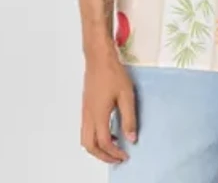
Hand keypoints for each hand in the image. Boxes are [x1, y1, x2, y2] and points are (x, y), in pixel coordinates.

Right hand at [80, 49, 136, 163]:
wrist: (99, 58)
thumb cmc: (113, 73)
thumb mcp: (126, 95)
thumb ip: (129, 118)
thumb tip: (132, 138)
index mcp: (98, 115)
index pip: (105, 142)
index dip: (115, 153)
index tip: (126, 156)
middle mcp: (88, 116)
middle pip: (90, 146)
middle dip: (103, 156)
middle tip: (117, 159)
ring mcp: (85, 111)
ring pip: (85, 139)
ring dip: (97, 148)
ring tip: (114, 148)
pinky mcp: (85, 106)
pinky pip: (86, 130)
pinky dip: (95, 138)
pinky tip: (109, 131)